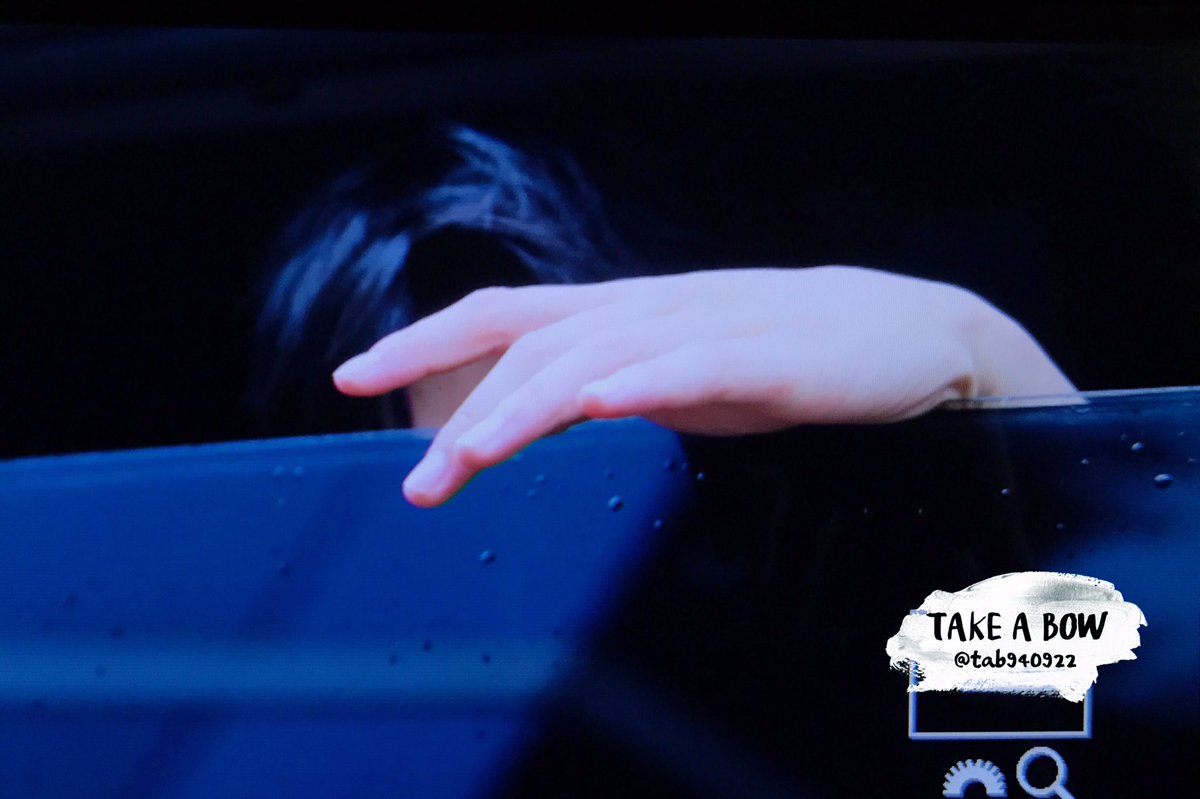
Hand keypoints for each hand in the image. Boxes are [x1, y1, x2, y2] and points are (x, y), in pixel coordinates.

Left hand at [332, 266, 1074, 506]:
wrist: (904, 333)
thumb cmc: (781, 356)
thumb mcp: (675, 373)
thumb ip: (607, 387)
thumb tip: (530, 419)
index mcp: (622, 316)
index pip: (501, 318)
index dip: (423, 341)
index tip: (353, 377)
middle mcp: (649, 310)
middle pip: (534, 347)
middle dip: (466, 412)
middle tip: (421, 483)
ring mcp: (706, 327)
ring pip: (600, 357)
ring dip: (530, 406)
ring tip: (476, 454)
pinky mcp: (768, 355)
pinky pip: (697, 365)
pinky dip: (645, 381)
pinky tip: (604, 403)